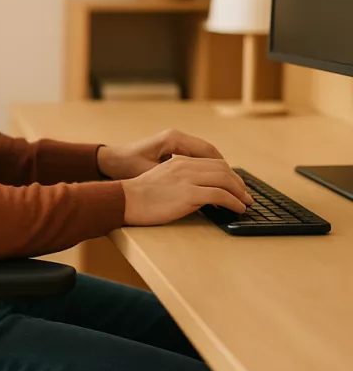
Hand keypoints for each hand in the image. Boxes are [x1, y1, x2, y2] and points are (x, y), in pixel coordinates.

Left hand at [97, 128, 225, 179]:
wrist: (110, 160)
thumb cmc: (126, 166)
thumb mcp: (151, 173)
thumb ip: (176, 180)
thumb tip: (202, 190)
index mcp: (174, 139)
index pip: (209, 152)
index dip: (224, 170)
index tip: (235, 186)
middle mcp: (177, 137)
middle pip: (211, 153)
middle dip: (226, 172)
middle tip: (239, 190)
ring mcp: (174, 142)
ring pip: (205, 156)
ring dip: (217, 171)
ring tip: (230, 189)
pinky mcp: (171, 149)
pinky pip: (195, 158)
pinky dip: (206, 170)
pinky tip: (211, 185)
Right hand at [122, 155, 253, 226]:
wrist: (125, 200)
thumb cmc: (140, 195)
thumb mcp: (161, 178)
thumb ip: (180, 178)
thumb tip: (199, 190)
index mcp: (179, 162)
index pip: (213, 162)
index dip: (229, 174)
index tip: (236, 186)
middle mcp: (185, 166)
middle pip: (222, 169)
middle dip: (238, 183)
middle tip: (246, 195)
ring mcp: (187, 179)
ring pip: (225, 180)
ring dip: (240, 193)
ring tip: (245, 203)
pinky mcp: (188, 194)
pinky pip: (220, 195)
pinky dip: (234, 202)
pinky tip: (237, 209)